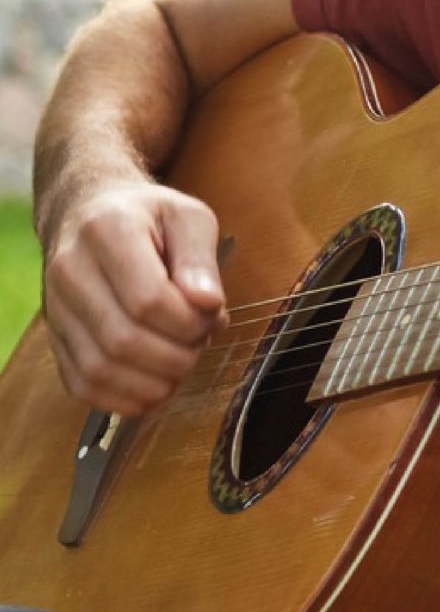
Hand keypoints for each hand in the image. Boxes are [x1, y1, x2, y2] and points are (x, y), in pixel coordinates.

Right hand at [42, 181, 226, 416]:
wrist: (90, 213)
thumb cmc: (150, 219)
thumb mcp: (188, 218)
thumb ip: (201, 259)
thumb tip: (207, 303)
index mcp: (106, 231)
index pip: (149, 301)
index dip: (191, 323)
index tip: (211, 316)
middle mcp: (69, 270)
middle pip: (125, 341)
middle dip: (179, 356)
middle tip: (199, 341)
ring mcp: (55, 307)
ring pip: (102, 370)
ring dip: (157, 382)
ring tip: (180, 359)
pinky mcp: (55, 338)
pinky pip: (85, 387)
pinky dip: (128, 398)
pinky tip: (157, 382)